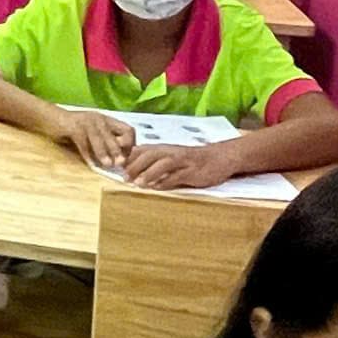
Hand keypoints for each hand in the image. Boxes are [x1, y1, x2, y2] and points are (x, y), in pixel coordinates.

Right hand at [57, 108, 137, 170]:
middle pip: (116, 134)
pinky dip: (88, 155)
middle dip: (119, 151)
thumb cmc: (71, 129)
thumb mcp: (91, 135)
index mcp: (107, 120)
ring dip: (104, 153)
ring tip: (107, 165)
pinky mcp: (74, 127)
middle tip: (120, 164)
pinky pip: (84, 144)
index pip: (128, 130)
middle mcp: (99, 119)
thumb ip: (103, 143)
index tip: (125, 158)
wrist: (48, 118)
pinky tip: (90, 164)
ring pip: (100, 139)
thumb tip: (117, 161)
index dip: (130, 145)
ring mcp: (86, 122)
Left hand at [125, 140, 241, 190]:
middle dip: (136, 165)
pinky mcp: (193, 171)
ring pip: (164, 164)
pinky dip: (167, 182)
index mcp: (165, 148)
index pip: (143, 149)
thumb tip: (132, 170)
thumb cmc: (192, 160)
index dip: (129, 157)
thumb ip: (154, 162)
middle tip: (124, 178)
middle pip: (150, 155)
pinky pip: (178, 176)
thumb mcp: (172, 157)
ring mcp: (183, 161)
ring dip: (149, 174)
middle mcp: (172, 152)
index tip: (117, 168)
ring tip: (138, 184)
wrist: (220, 157)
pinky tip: (158, 188)